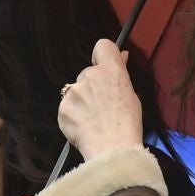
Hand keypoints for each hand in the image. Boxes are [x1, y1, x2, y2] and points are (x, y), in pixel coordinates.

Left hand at [60, 40, 146, 157]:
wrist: (112, 150)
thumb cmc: (128, 125)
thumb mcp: (132, 96)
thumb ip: (121, 74)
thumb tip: (121, 56)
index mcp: (111, 70)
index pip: (102, 45)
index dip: (103, 56)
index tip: (105, 69)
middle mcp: (89, 76)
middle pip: (88, 72)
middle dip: (92, 85)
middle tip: (102, 106)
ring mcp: (73, 92)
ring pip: (76, 91)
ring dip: (82, 101)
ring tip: (94, 121)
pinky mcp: (62, 108)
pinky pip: (68, 108)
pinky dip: (74, 116)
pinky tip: (85, 128)